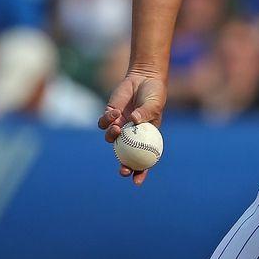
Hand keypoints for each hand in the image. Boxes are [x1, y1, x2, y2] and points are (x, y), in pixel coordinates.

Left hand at [99, 69, 167, 184]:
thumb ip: (145, 113)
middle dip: (123, 165)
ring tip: (118, 126)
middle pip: (125, 156)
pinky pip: (104, 123)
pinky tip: (114, 112)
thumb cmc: (154, 94)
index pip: (144, 159)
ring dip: (112, 136)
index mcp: (146, 136)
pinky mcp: (110, 115)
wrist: (143, 78)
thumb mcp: (154, 105)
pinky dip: (107, 120)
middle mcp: (131, 134)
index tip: (137, 181)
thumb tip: (134, 121)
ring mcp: (120, 125)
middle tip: (122, 169)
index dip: (140, 172)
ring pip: (111, 139)